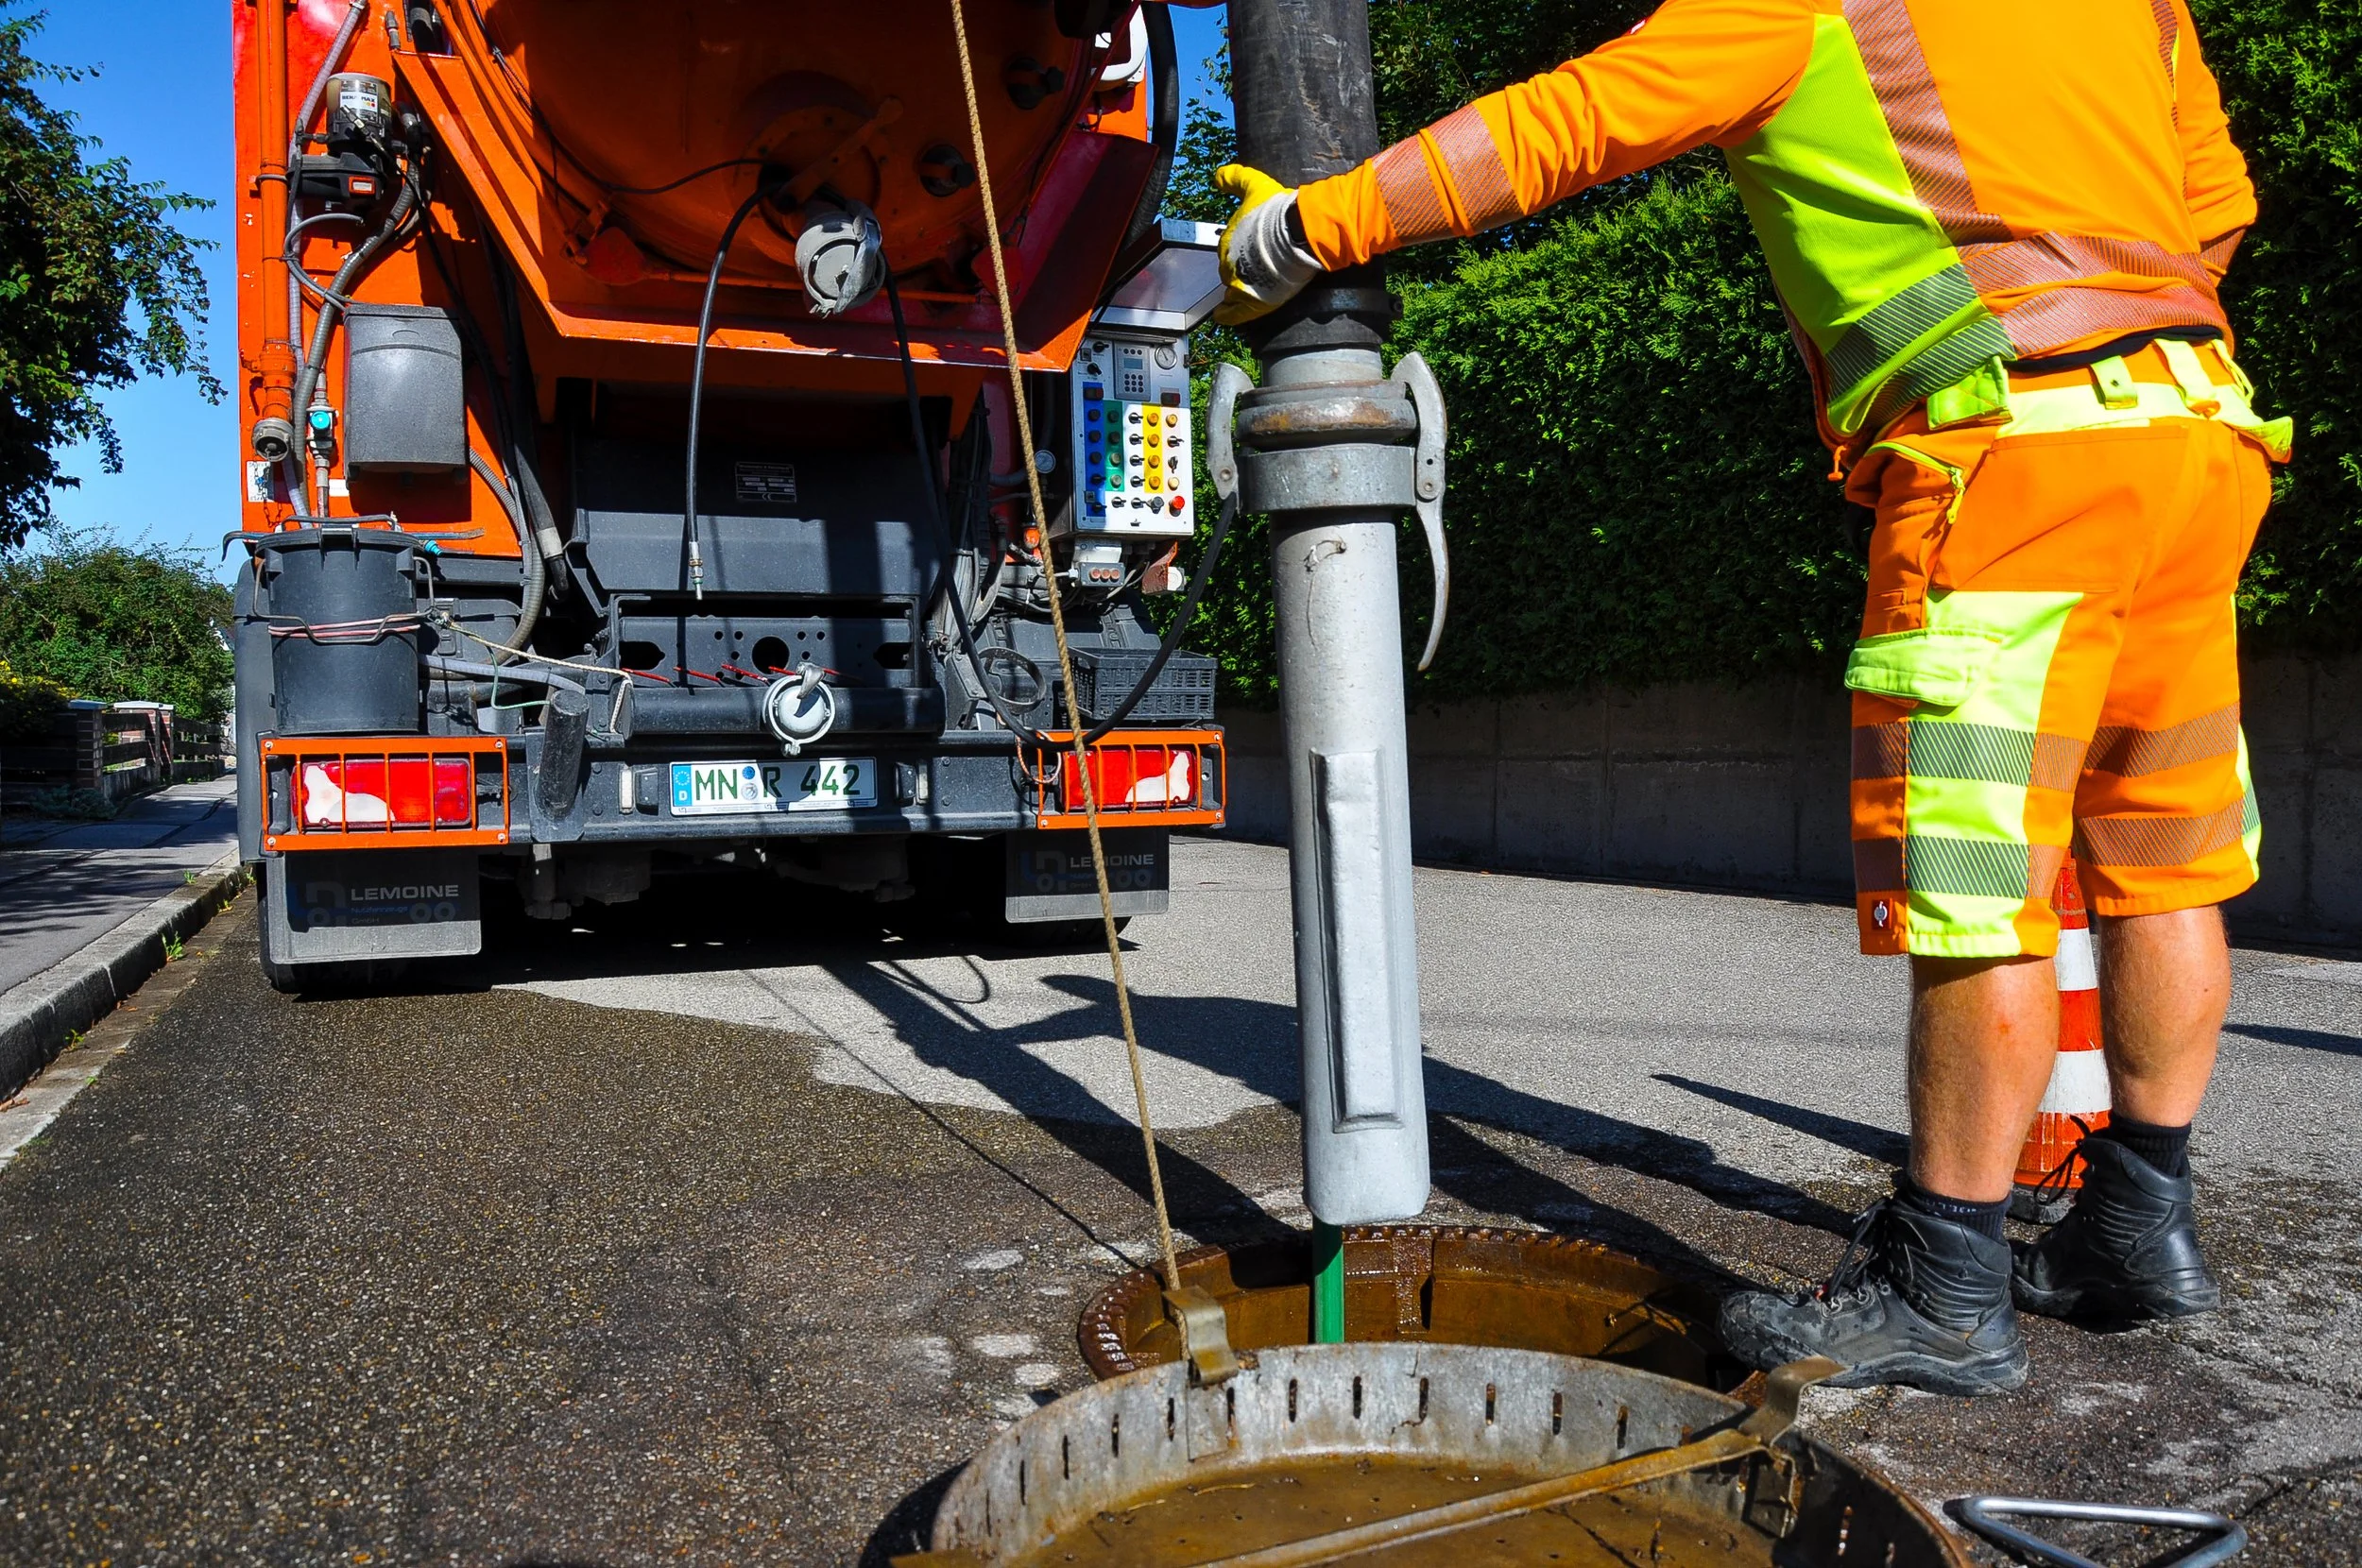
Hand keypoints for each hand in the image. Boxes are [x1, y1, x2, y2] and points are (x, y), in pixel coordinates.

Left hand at [1214, 163, 1319, 324]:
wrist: (1297, 233)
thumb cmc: (1277, 210)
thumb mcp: (1255, 185)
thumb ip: (1235, 178)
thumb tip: (1216, 175)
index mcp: (1227, 239)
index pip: (1228, 250)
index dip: (1239, 251)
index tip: (1250, 250)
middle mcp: (1227, 262)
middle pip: (1229, 270)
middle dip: (1239, 269)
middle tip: (1256, 269)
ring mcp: (1238, 284)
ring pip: (1232, 290)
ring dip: (1238, 290)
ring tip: (1251, 289)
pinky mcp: (1250, 302)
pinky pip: (1232, 313)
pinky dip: (1228, 315)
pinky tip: (1224, 316)